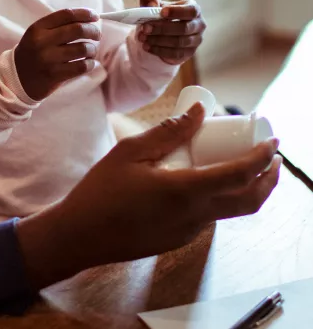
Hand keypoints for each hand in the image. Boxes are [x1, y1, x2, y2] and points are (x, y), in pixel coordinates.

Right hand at [15, 8, 100, 100]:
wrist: (17, 79)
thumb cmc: (34, 53)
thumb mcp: (38, 34)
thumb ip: (59, 25)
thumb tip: (89, 19)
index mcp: (38, 28)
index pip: (67, 14)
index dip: (84, 14)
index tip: (95, 16)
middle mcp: (42, 41)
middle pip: (78, 29)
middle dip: (93, 31)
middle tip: (97, 35)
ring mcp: (48, 59)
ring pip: (82, 48)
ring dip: (92, 49)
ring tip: (91, 51)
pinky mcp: (54, 75)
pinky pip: (81, 66)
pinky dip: (90, 64)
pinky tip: (88, 63)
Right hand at [16, 104, 280, 288]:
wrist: (80, 236)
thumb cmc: (100, 191)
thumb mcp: (130, 151)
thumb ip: (167, 132)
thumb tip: (198, 112)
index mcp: (184, 191)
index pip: (239, 175)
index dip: (262, 157)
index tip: (272, 141)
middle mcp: (194, 216)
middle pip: (248, 201)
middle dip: (268, 178)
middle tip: (270, 156)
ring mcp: (188, 232)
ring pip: (230, 210)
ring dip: (244, 188)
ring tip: (238, 160)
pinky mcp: (178, 239)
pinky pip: (208, 216)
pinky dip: (220, 196)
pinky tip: (203, 178)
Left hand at [137, 0, 205, 64]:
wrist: (162, 31)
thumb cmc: (160, 14)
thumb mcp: (153, 3)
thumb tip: (151, 4)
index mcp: (193, 8)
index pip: (191, 10)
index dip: (177, 12)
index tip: (162, 12)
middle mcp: (198, 25)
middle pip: (184, 28)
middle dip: (162, 28)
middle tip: (145, 28)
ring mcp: (195, 40)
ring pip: (179, 42)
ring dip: (158, 40)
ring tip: (142, 38)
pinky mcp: (188, 53)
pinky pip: (175, 54)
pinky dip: (159, 50)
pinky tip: (147, 46)